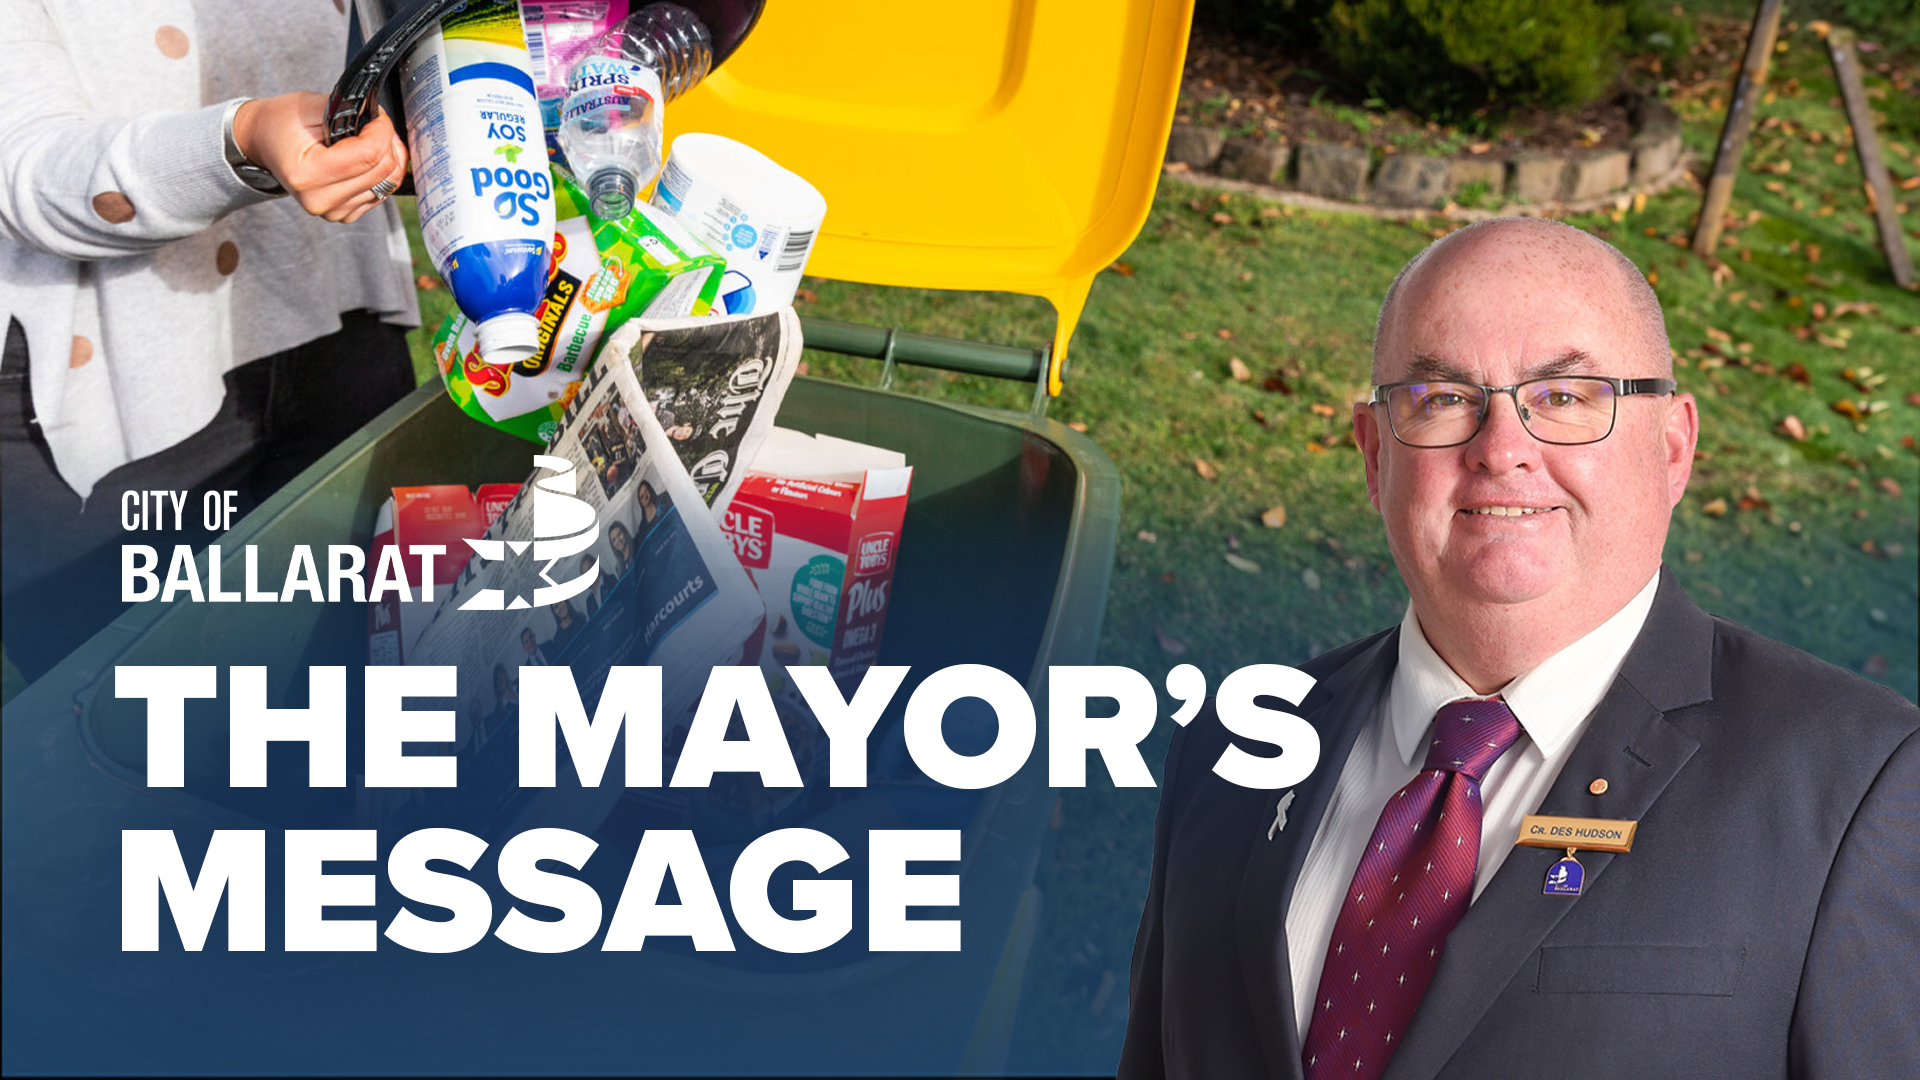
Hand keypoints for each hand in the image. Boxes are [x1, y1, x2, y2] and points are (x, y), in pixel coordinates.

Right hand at [231, 92, 406, 223]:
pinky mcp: (344, 215)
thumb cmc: (283, 122)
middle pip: (382, 171)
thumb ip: (347, 112)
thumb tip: (380, 119)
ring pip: (387, 184)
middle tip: (374, 124)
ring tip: (370, 139)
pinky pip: (381, 194)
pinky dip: (381, 174)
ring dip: (388, 158)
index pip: (368, 155)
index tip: (378, 115)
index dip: (382, 130)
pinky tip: (368, 158)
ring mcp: (332, 211)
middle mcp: (319, 200)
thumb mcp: (310, 106)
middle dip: (387, 142)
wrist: (265, 142)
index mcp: (307, 174)